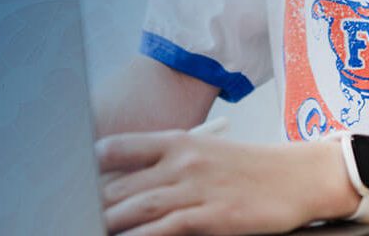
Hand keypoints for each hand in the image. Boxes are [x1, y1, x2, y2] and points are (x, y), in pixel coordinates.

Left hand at [94, 130, 356, 234]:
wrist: (298, 176)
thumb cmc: (249, 169)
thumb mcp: (204, 154)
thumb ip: (166, 166)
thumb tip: (131, 189)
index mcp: (176, 141)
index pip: (115, 148)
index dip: (89, 168)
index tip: (70, 185)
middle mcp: (181, 161)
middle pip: (121, 186)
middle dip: (93, 206)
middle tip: (70, 217)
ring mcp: (196, 189)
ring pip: (138, 208)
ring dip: (110, 222)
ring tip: (89, 229)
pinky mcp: (214, 216)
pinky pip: (167, 228)